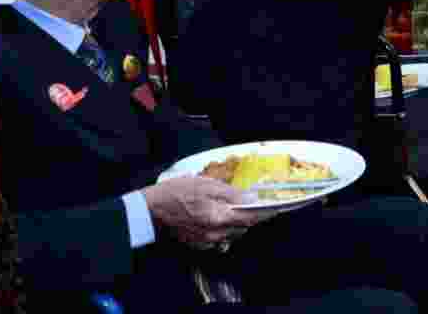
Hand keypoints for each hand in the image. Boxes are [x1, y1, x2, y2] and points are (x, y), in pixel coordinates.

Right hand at [142, 176, 267, 249]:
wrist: (151, 210)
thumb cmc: (178, 192)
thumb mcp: (206, 184)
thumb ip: (231, 193)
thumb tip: (252, 197)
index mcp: (219, 218)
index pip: (250, 218)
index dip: (264, 212)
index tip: (276, 207)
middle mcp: (215, 233)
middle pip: (243, 226)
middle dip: (251, 215)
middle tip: (255, 202)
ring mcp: (207, 240)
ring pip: (232, 232)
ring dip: (238, 221)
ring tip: (237, 206)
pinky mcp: (199, 242)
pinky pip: (220, 237)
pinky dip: (225, 227)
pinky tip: (221, 215)